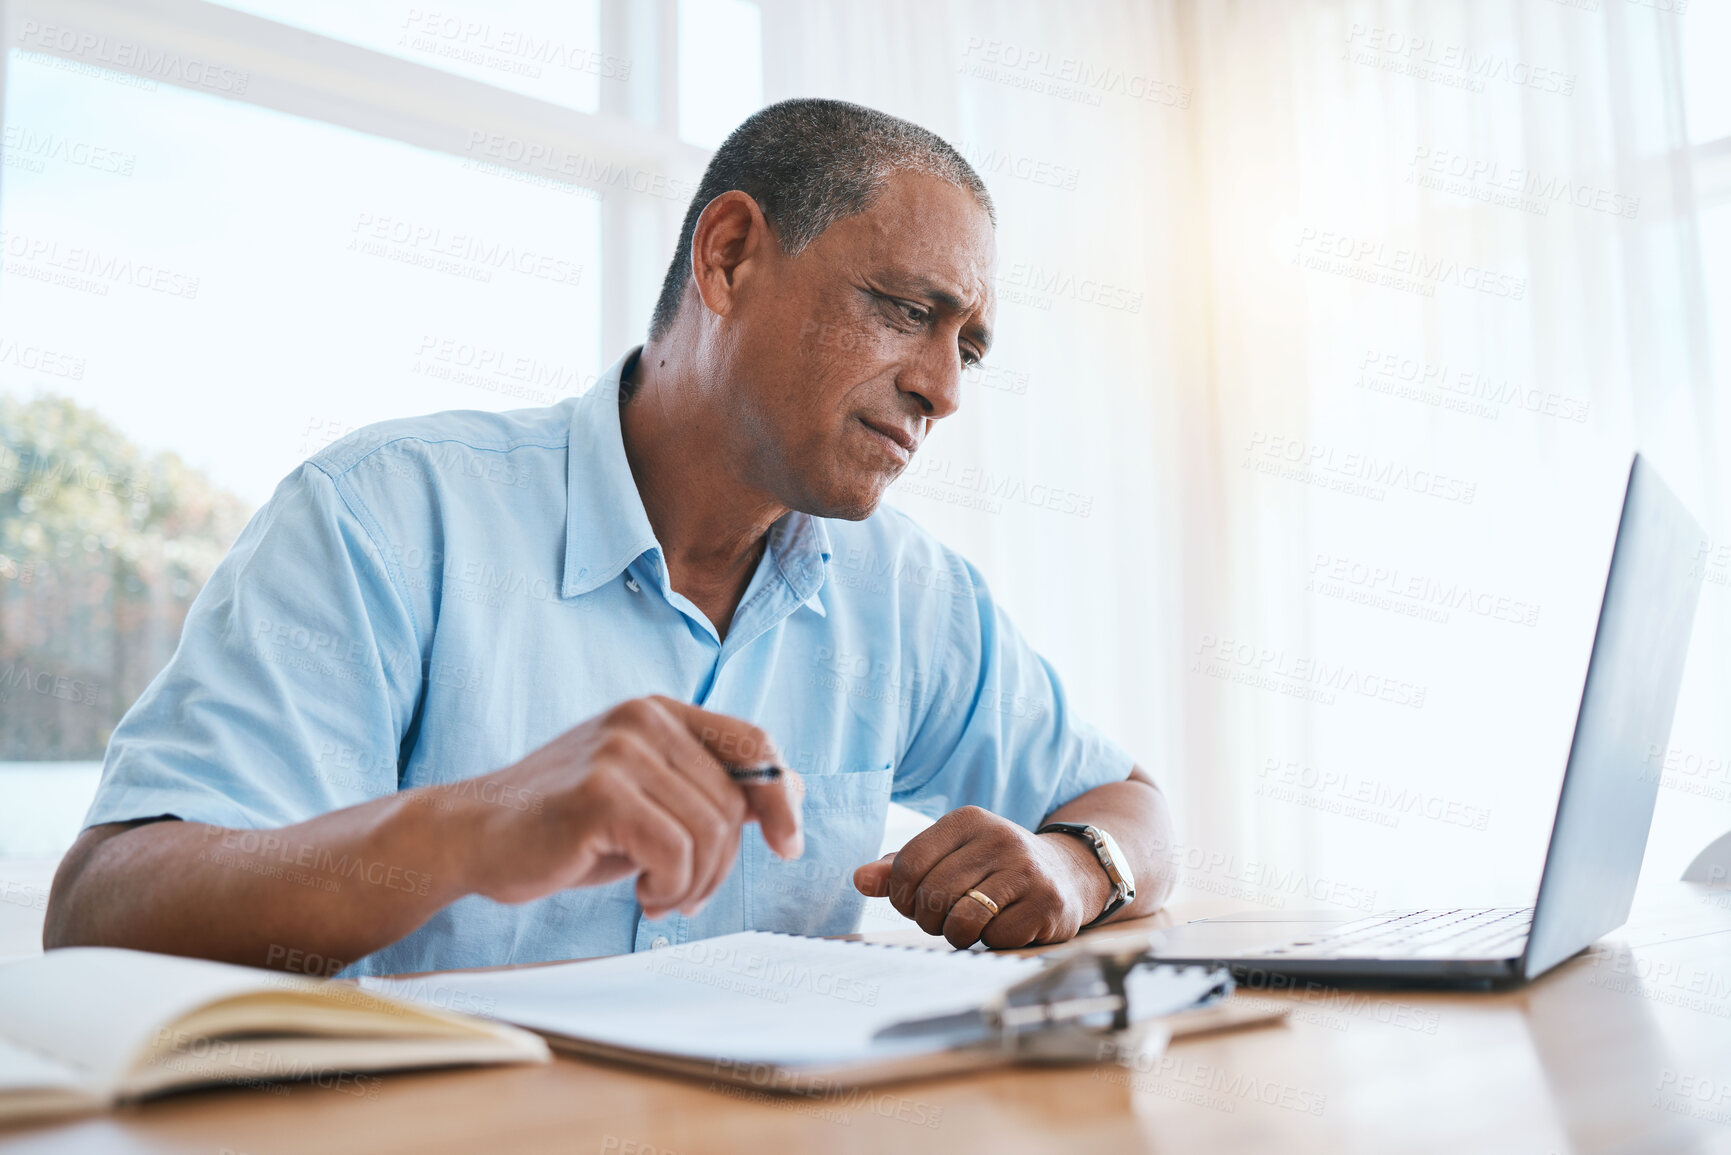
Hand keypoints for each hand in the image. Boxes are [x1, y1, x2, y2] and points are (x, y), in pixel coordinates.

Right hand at [432, 695, 803, 918]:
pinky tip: (642, 896)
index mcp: (659, 712)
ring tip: (660, 898)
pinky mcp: (600, 793)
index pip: (753, 743)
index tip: (787, 845)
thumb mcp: (650, 801)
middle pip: (733, 802)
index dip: (781, 797)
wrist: (473, 838)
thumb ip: (710, 790)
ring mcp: (620, 751)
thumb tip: (792, 794)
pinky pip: (676, 853)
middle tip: (682, 895)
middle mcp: (643, 719)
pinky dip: (670, 887)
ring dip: (694, 883)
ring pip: (710, 832)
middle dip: (721, 865)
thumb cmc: (566, 827)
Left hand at [851, 806, 1111, 948]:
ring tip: (971, 925)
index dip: (901, 897)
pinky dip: (993, 942)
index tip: (914, 904)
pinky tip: (1006, 926)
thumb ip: (902, 867)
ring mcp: (1026, 869)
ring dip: (958, 935)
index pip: (907, 865)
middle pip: (932, 896)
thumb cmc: (994, 868)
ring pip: (961, 921)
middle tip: (946, 918)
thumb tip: (859, 879)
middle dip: (930, 919)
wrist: (1069, 873)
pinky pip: (996, 938)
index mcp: (967, 820)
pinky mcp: (1048, 903)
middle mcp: (998, 837)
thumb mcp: (951, 855)